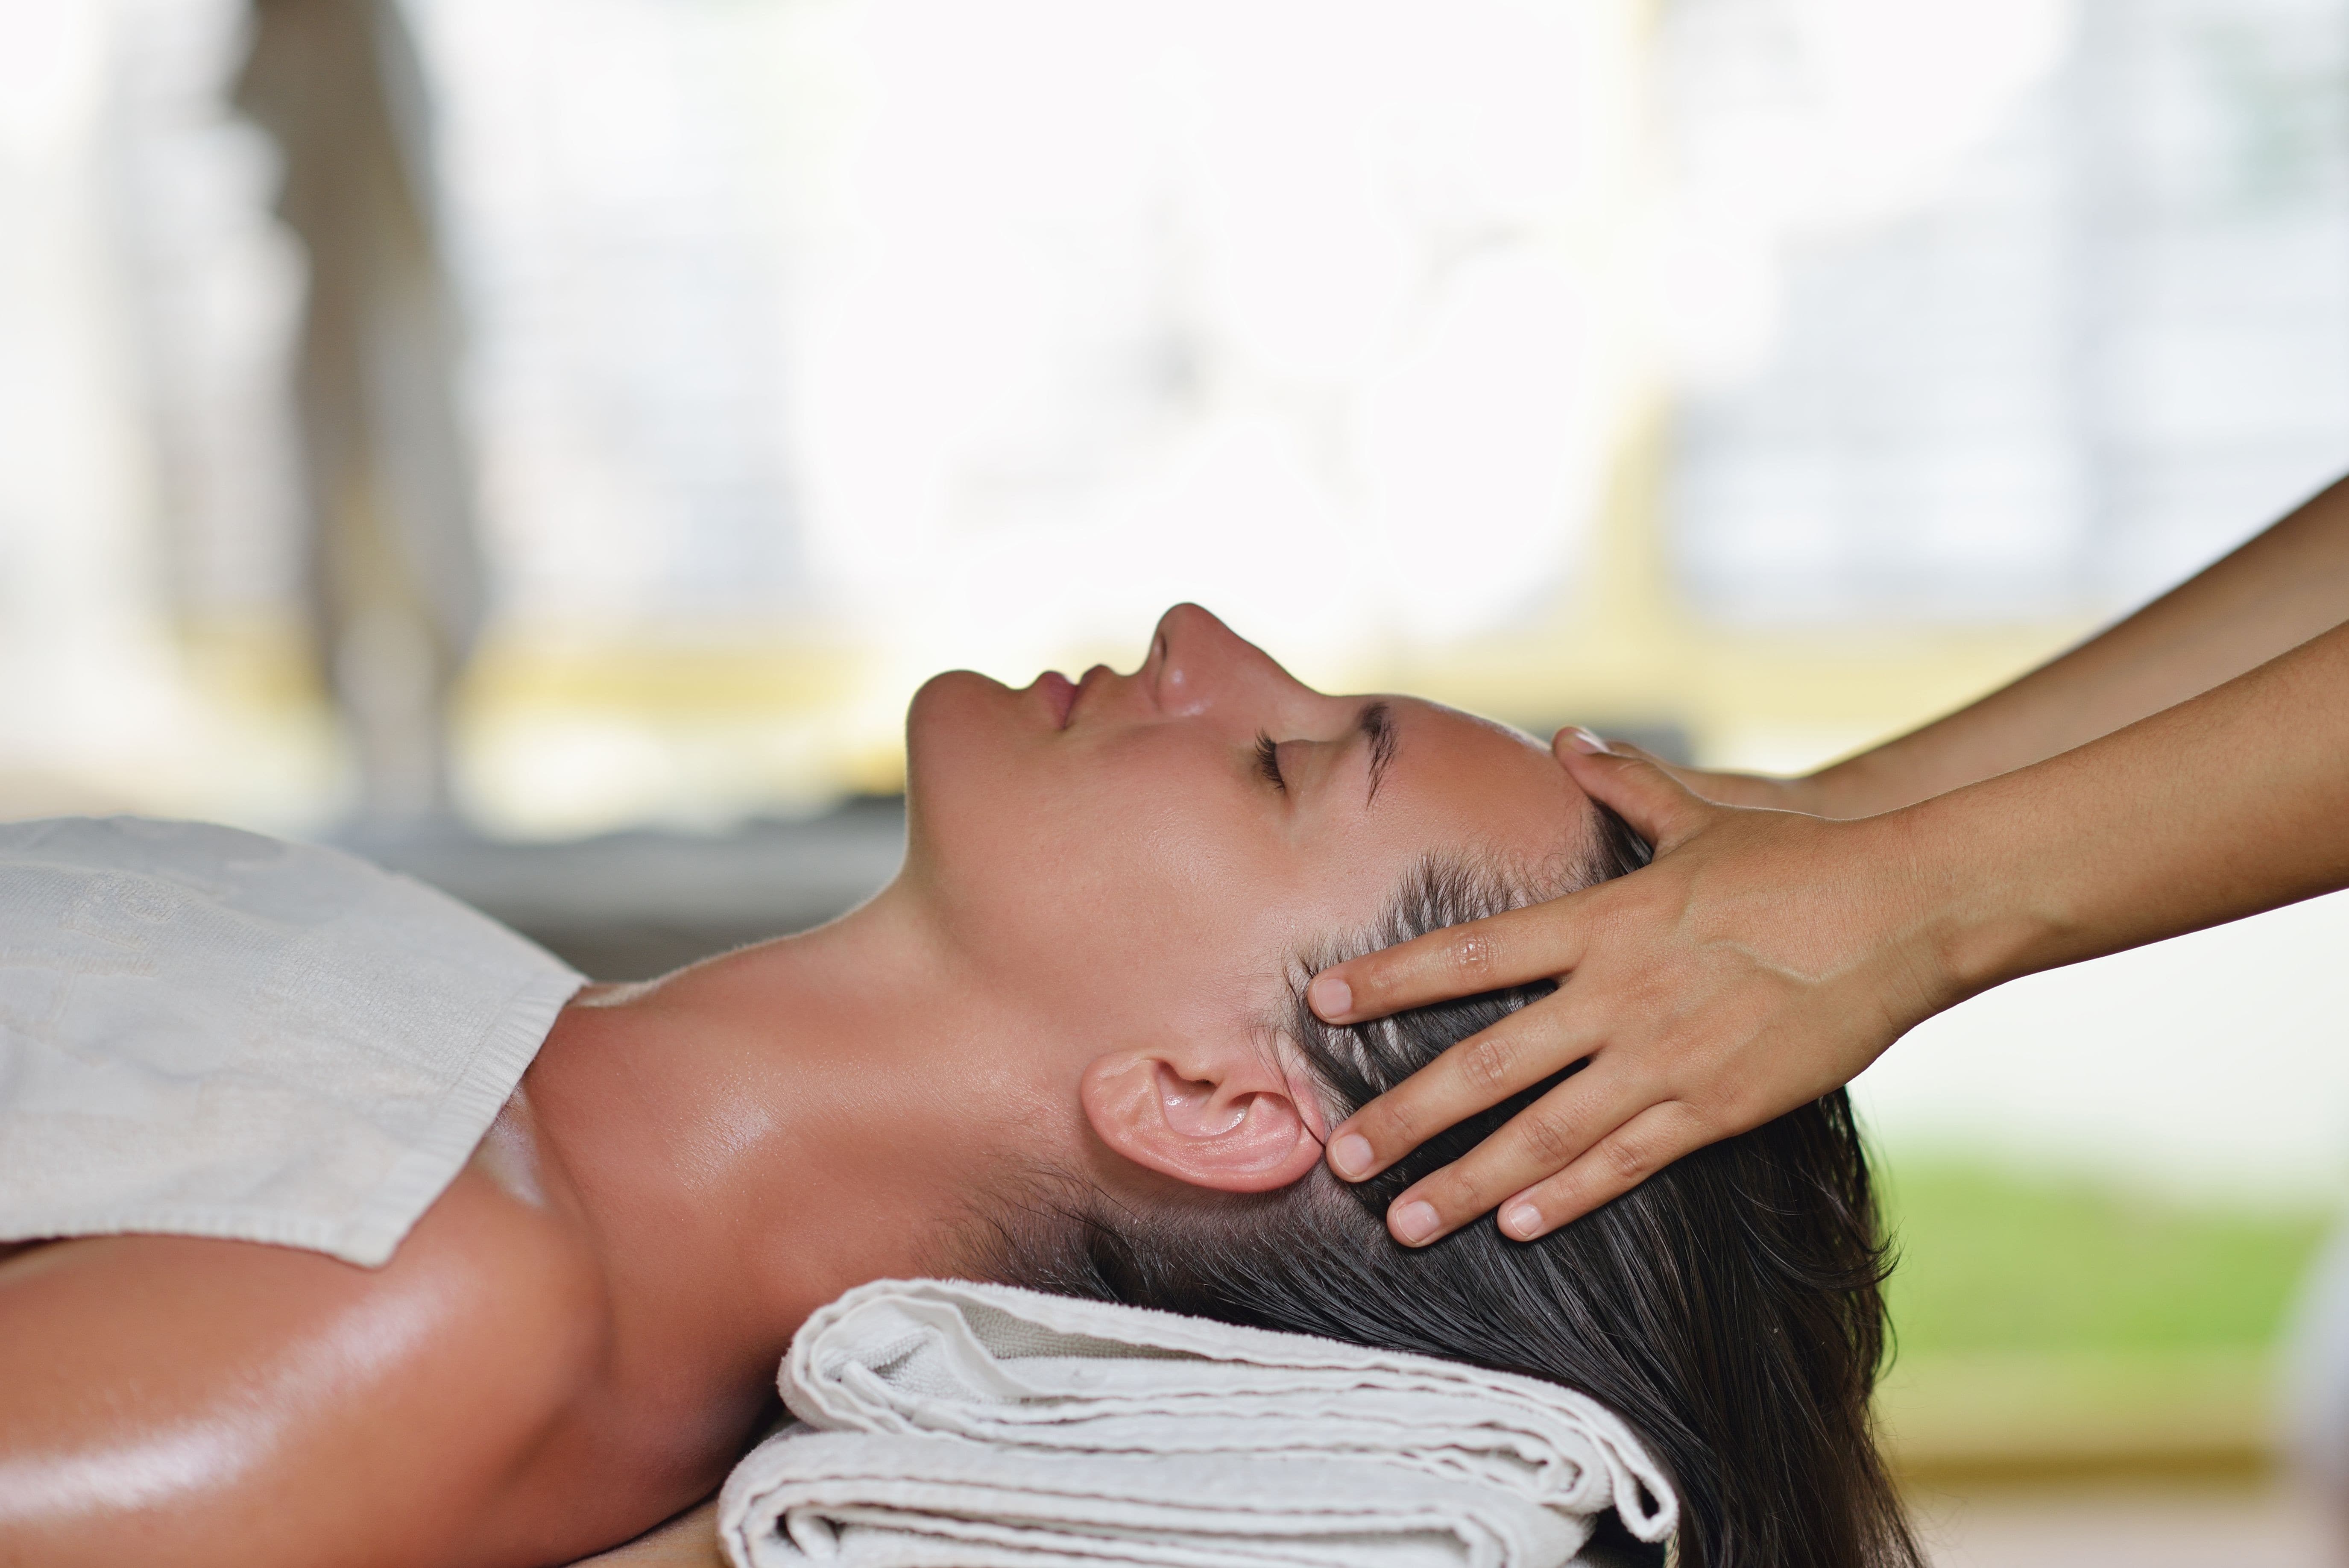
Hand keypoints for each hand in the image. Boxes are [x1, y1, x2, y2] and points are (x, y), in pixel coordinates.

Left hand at [1307, 730, 1956, 1244]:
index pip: (1471, 954)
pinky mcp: (1717, 1105)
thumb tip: (1571, 739)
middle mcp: (1616, 994)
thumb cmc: (1797, 861)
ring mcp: (1664, 1057)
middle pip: (1485, 1065)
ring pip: (1543, 1133)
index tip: (1323, 1004)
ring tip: (1408, 1222)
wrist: (1898, 910)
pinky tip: (1516, 1223)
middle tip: (1339, 1160)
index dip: (1392, 980)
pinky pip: (1626, 1161)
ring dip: (1468, 1181)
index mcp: (1603, 921)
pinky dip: (1568, 1195)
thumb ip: (1627, 785)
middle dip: (1405, 1117)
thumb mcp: (1704, 815)